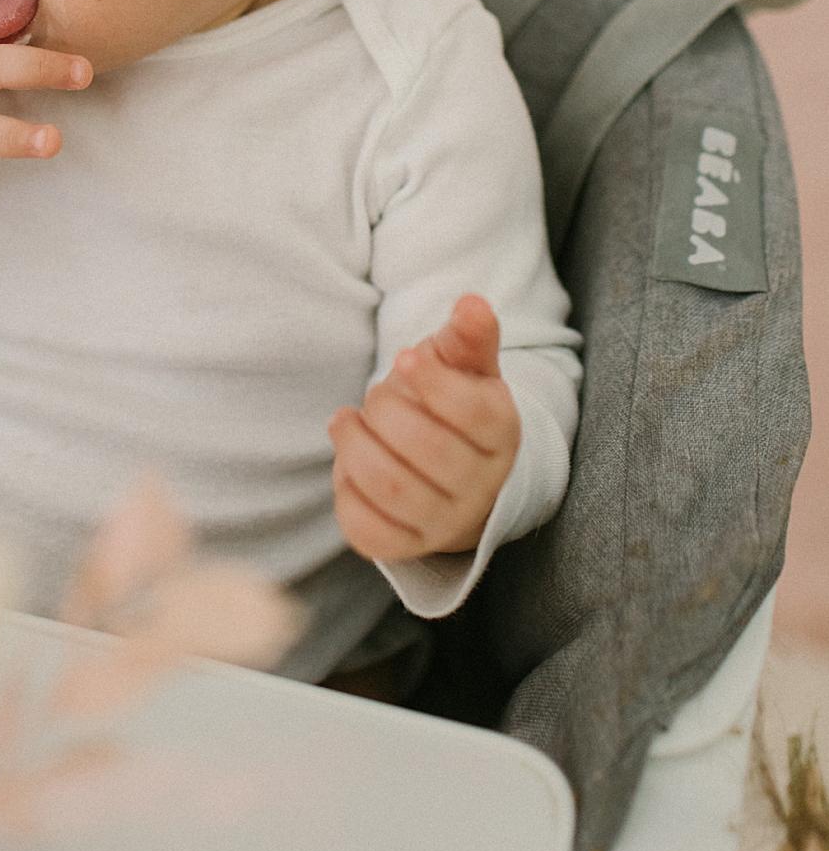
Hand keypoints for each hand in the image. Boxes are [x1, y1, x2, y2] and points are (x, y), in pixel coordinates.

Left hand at [327, 295, 519, 561]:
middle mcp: (482, 487)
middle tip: (377, 395)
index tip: (405, 358)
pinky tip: (348, 463)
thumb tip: (471, 304)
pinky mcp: (406, 546)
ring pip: (392, 489)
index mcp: (504, 435)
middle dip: (387, 410)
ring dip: (356, 445)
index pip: (476, 412)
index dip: (434, 381)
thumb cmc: (454, 407)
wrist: (453, 474)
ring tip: (347, 422)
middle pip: (428, 450)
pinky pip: (368, 530)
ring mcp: (444, 523)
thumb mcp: (466, 367)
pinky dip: (346, 490)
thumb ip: (468, 336)